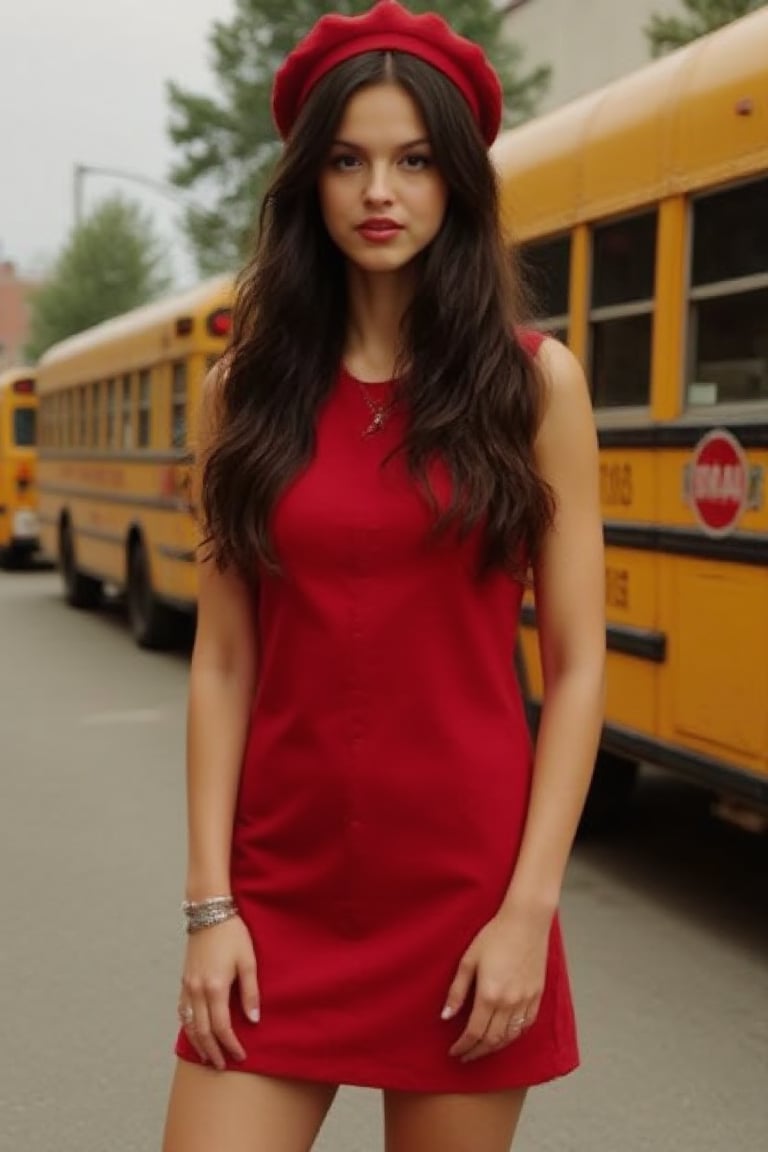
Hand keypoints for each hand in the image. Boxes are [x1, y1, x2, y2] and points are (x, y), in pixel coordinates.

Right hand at [177, 915, 259, 1070]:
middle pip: (202, 1031)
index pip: (221, 1027)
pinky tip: (194, 1032)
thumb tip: (253, 1019)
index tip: (240, 1056)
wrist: (209, 913)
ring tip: (208, 1057)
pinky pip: (182, 1011)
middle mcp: (197, 990)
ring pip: (188, 1024)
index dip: (231, 1045)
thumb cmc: (232, 934)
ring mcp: (187, 986)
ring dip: (198, 1043)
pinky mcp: (184, 980)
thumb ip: (250, 992)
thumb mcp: (248, 961)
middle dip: (213, 1051)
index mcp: (215, 987)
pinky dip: (187, 1026)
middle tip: (223, 1065)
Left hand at [443, 902, 551, 1062]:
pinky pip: (525, 1026)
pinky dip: (513, 1036)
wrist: (526, 922)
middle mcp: (509, 1002)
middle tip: (465, 1056)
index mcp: (490, 994)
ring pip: (510, 1037)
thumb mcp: (468, 960)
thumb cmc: (495, 935)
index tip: (454, 1052)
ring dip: (494, 1047)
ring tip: (481, 1049)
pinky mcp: (537, 996)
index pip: (474, 1032)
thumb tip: (446, 1016)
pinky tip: (504, 1036)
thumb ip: (457, 991)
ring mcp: (526, 1000)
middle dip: (476, 1051)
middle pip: (492, 1039)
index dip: (463, 1046)